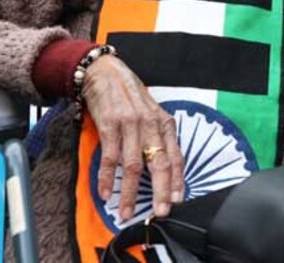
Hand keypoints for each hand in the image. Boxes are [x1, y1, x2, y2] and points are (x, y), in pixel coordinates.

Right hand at [81, 55, 184, 220]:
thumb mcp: (151, 113)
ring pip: (134, 165)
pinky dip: (107, 178)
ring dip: (130, 192)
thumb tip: (164, 165)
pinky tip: (106, 193)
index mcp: (164, 123)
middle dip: (161, 191)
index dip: (178, 180)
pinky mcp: (110, 125)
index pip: (175, 156)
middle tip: (160, 211)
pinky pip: (110, 157)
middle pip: (159, 163)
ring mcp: (130, 125)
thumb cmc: (130, 96)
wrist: (105, 73)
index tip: (177, 199)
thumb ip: (158, 136)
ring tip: (126, 211)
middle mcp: (150, 124)